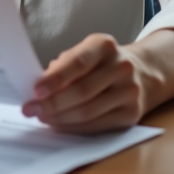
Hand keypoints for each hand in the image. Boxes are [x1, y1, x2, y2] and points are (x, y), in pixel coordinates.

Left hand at [22, 33, 142, 132]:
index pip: (78, 63)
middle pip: (82, 91)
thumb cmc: (102, 64)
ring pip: (89, 112)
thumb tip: (39, 90)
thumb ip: (62, 67)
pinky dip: (75, 127)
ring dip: (60, 118)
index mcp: (104, 46)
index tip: (35, 91)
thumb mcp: (84, 53)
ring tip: (43, 117)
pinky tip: (60, 124)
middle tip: (31, 110)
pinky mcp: (132, 114)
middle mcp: (121, 66)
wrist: (142, 74)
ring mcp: (129, 91)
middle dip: (52, 104)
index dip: (55, 79)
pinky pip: (97, 125)